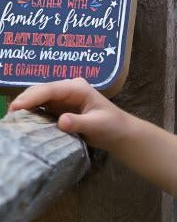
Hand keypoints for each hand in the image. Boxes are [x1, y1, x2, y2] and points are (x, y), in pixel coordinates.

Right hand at [6, 77, 128, 151]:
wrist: (120, 133)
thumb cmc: (112, 126)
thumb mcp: (98, 125)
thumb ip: (79, 123)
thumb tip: (61, 121)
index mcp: (77, 88)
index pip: (50, 89)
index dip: (32, 97)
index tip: (17, 107)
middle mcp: (67, 89)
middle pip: (40, 91)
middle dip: (24, 101)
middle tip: (9, 115)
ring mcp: (62, 98)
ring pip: (38, 99)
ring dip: (24, 107)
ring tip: (11, 118)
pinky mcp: (59, 108)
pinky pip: (41, 108)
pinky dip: (31, 113)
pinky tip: (22, 121)